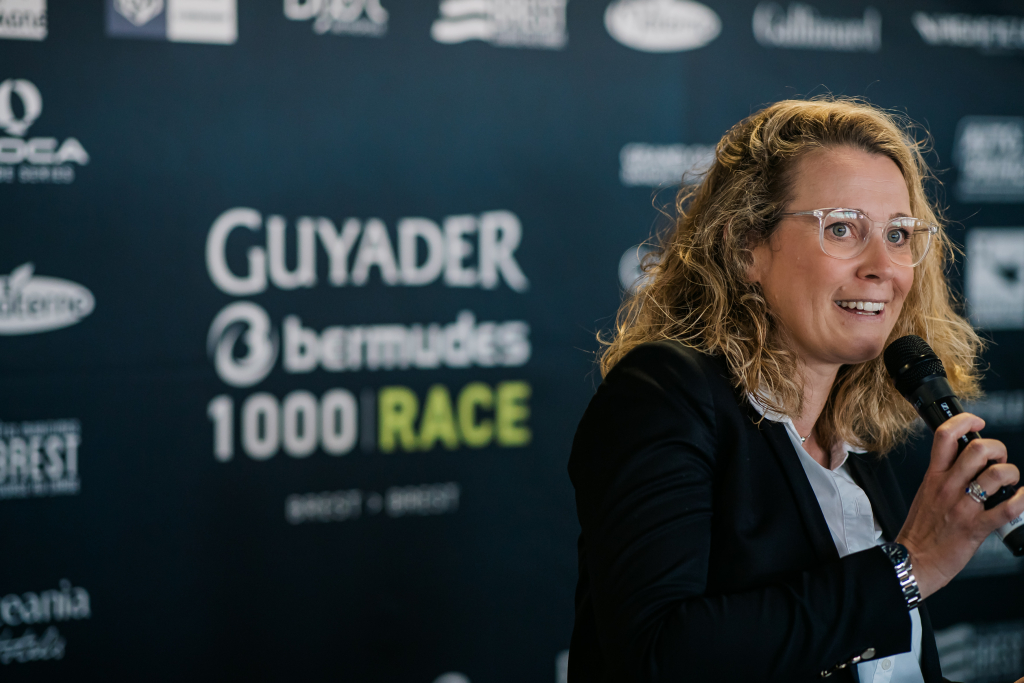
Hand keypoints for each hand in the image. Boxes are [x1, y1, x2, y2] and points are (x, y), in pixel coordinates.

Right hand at [896, 413, 1023, 598]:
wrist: (914, 561)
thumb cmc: (921, 531)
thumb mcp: (925, 494)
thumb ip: (944, 477)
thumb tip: (967, 464)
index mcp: (933, 477)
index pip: (945, 436)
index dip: (965, 422)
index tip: (977, 423)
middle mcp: (947, 487)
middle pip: (977, 450)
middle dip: (997, 449)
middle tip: (998, 459)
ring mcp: (962, 507)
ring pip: (995, 475)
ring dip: (1011, 473)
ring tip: (1010, 481)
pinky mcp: (976, 527)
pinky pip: (1008, 509)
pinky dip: (1022, 500)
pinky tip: (1022, 498)